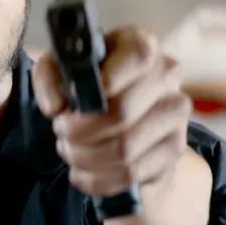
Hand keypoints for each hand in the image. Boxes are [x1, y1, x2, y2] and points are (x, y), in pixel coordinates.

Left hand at [33, 25, 191, 197]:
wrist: (116, 110)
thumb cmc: (86, 82)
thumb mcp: (59, 68)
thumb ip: (49, 77)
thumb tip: (57, 107)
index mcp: (141, 45)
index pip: (137, 56)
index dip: (104, 82)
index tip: (74, 102)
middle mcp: (167, 75)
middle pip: (122, 112)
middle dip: (79, 130)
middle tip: (61, 132)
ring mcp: (175, 114)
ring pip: (125, 149)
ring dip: (85, 157)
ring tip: (69, 151)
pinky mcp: (173, 149)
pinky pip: (132, 173)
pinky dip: (98, 179)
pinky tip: (81, 173)